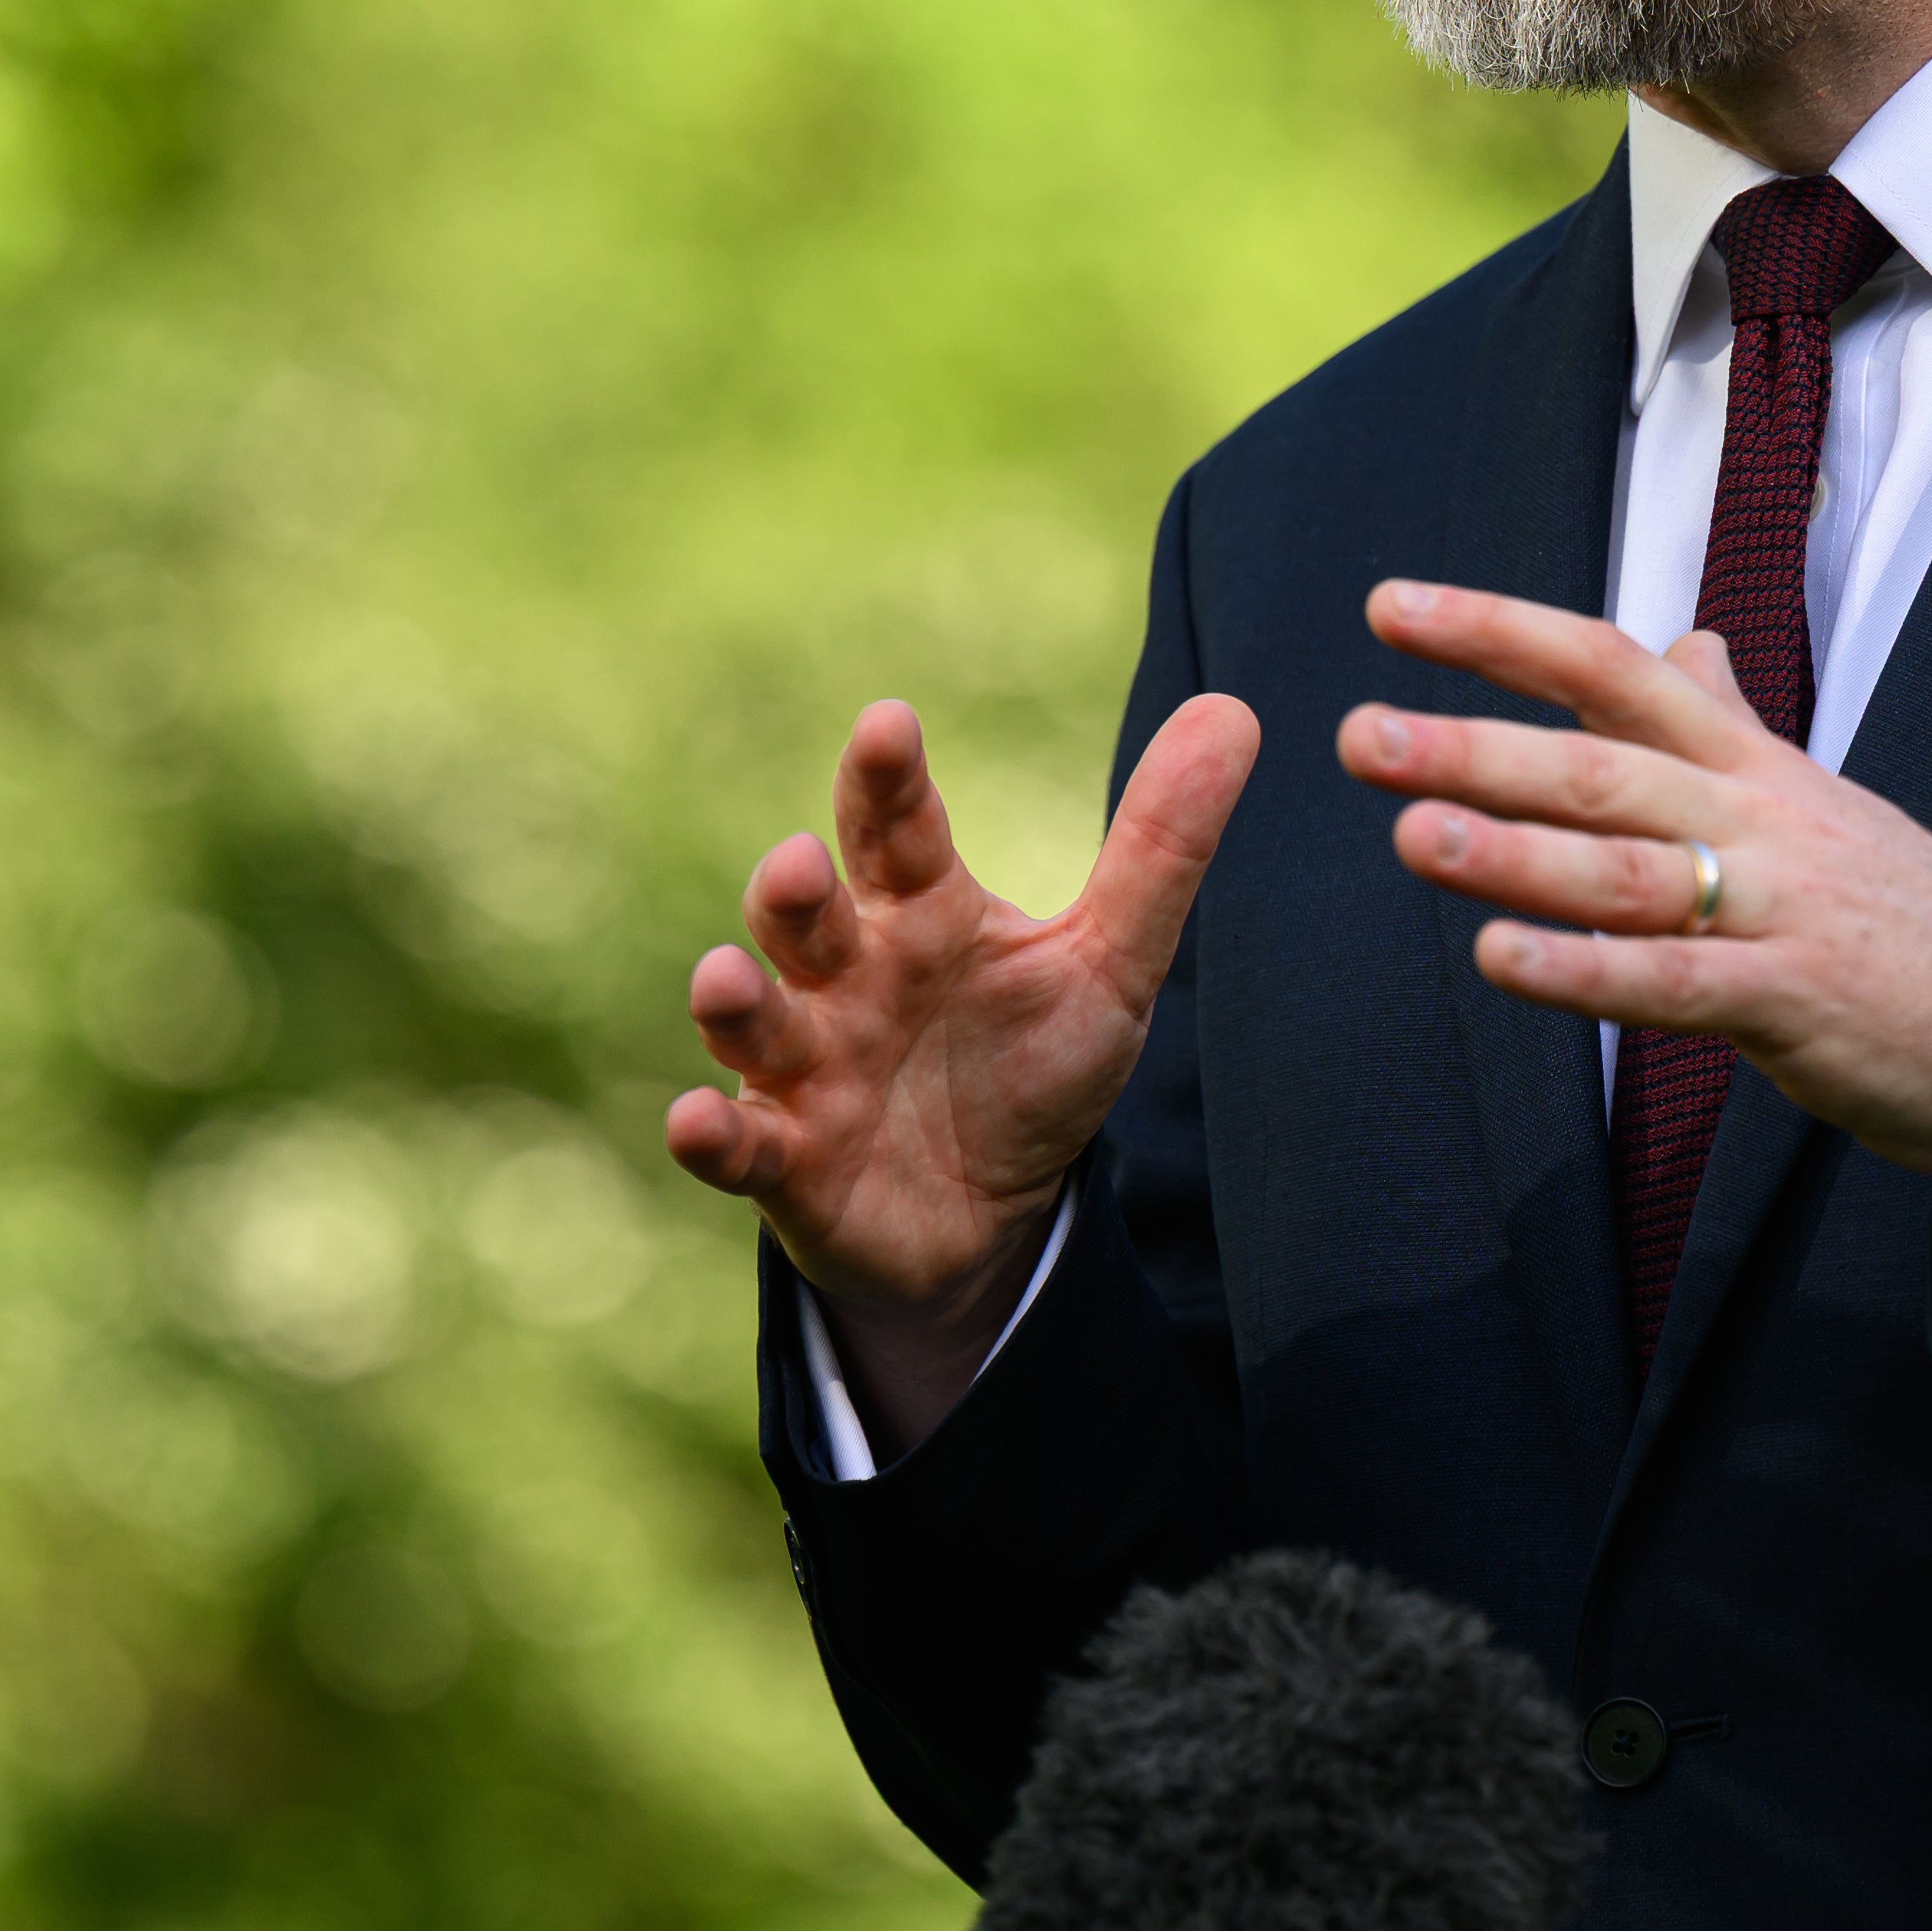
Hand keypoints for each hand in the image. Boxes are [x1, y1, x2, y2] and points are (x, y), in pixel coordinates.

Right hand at [664, 690, 1261, 1450]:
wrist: (991, 1219)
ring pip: (753, 1018)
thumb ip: (1159, 849)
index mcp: (921, 913)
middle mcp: (847, 976)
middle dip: (792, 887)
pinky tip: (695, 1122)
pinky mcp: (785, 1161)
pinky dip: (712, 1134)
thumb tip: (1235, 711)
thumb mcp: (1109, 965)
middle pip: (805, 914)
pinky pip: (737, 1143)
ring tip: (728, 979)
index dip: (886, 780)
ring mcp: (806, 1068)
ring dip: (733, 996)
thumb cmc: (1031, 1067)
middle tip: (803, 863)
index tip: (889, 725)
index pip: (898, 830)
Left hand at [1340, 580, 1931, 1204]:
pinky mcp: (1795, 1005)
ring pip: (1625, 868)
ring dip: (1513, 853)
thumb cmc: (1913, 921)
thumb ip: (1734, 728)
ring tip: (1409, 834)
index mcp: (1756, 765)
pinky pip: (1671, 984)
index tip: (1391, 606)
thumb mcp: (1821, 804)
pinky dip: (1582, 974)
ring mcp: (1780, 909)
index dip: (1501, 633)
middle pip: (1601, 765)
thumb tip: (1683, 648)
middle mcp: (1762, 819)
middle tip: (1359, 733)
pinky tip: (1497, 965)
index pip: (1615, 668)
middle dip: (1474, 745)